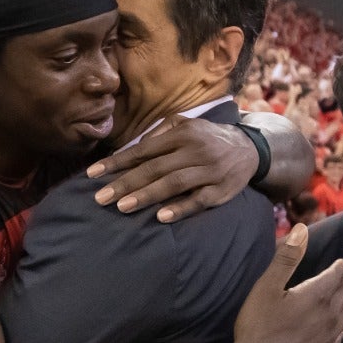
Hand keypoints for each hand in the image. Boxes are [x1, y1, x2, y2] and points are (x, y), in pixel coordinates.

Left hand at [86, 114, 255, 222]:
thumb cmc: (207, 138)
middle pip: (154, 168)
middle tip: (100, 198)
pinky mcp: (221, 191)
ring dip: (147, 195)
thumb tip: (131, 150)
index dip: (117, 163)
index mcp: (182, 133)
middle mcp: (195, 150)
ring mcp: (209, 171)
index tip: (92, 175)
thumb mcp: (186, 124)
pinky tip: (160, 217)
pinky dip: (180, 209)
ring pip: (174, 184)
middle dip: (125, 183)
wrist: (251, 148)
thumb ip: (158, 134)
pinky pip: (198, 201)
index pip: (143, 150)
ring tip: (122, 207)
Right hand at [229, 225, 342, 342]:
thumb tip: (301, 230)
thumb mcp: (267, 287)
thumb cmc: (260, 326)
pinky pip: (340, 335)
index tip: (342, 262)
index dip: (339, 267)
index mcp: (317, 295)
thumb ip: (286, 258)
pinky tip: (342, 326)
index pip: (335, 276)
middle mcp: (329, 315)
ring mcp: (328, 336)